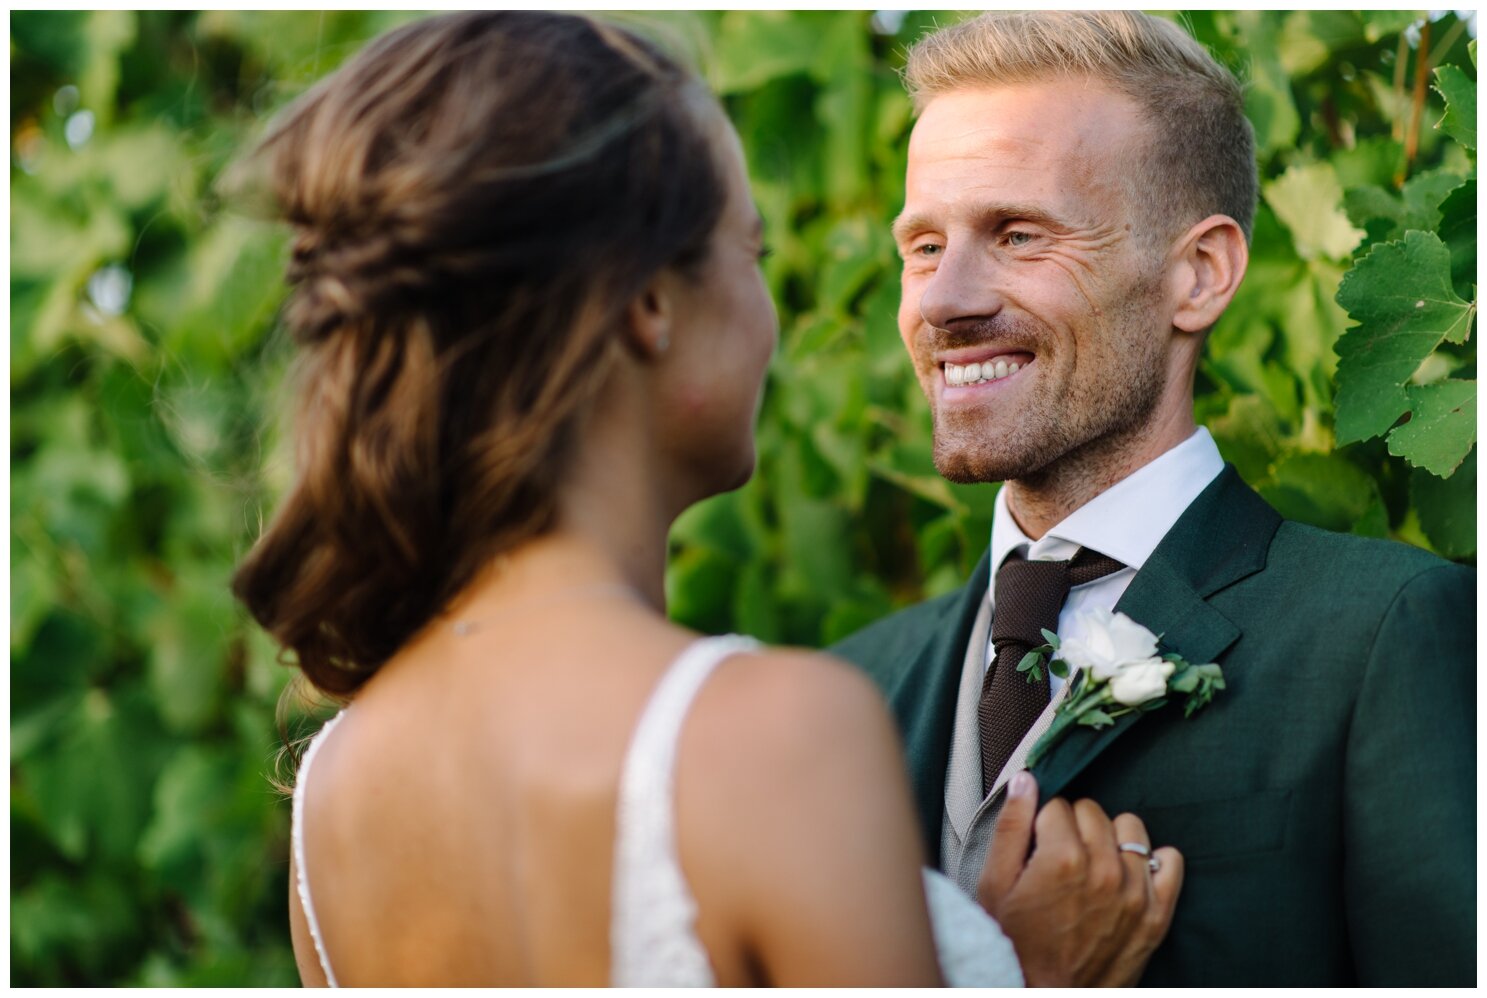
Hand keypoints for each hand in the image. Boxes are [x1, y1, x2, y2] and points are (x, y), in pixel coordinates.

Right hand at [978, 772, 1183, 986]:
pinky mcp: (1156, 915)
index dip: (1042, 823)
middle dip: (1074, 826)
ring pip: (1130, 828)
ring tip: (1093, 864)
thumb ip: (1010, 826)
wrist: (1046, 995)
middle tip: (1060, 857)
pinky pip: (1170, 860)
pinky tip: (1128, 875)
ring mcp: (1135, 893)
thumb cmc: (1014, 943)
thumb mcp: (995, 884)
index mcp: (1062, 858)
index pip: (1057, 804)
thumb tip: (1026, 779)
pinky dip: (1152, 862)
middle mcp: (1105, 870)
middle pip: (1092, 810)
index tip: (1037, 845)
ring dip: (1111, 839)